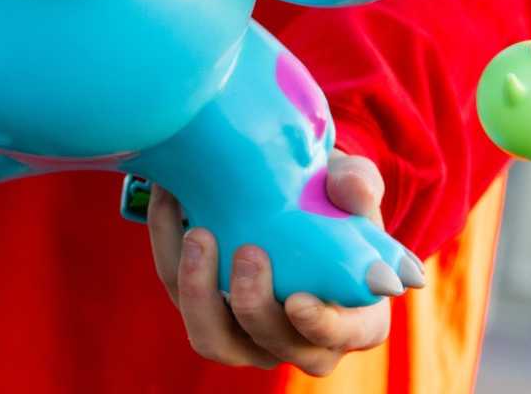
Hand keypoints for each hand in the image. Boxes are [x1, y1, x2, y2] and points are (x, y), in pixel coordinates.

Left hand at [147, 154, 392, 375]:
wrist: (291, 198)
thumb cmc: (337, 206)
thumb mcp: (354, 191)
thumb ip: (360, 186)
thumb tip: (355, 189)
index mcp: (350, 321)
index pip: (335, 338)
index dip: (318, 327)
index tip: (298, 300)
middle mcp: (297, 341)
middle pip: (269, 343)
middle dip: (252, 303)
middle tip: (248, 250)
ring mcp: (247, 336)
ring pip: (213, 337)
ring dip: (198, 290)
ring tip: (198, 234)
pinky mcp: (206, 312)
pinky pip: (181, 297)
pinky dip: (171, 252)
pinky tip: (172, 204)